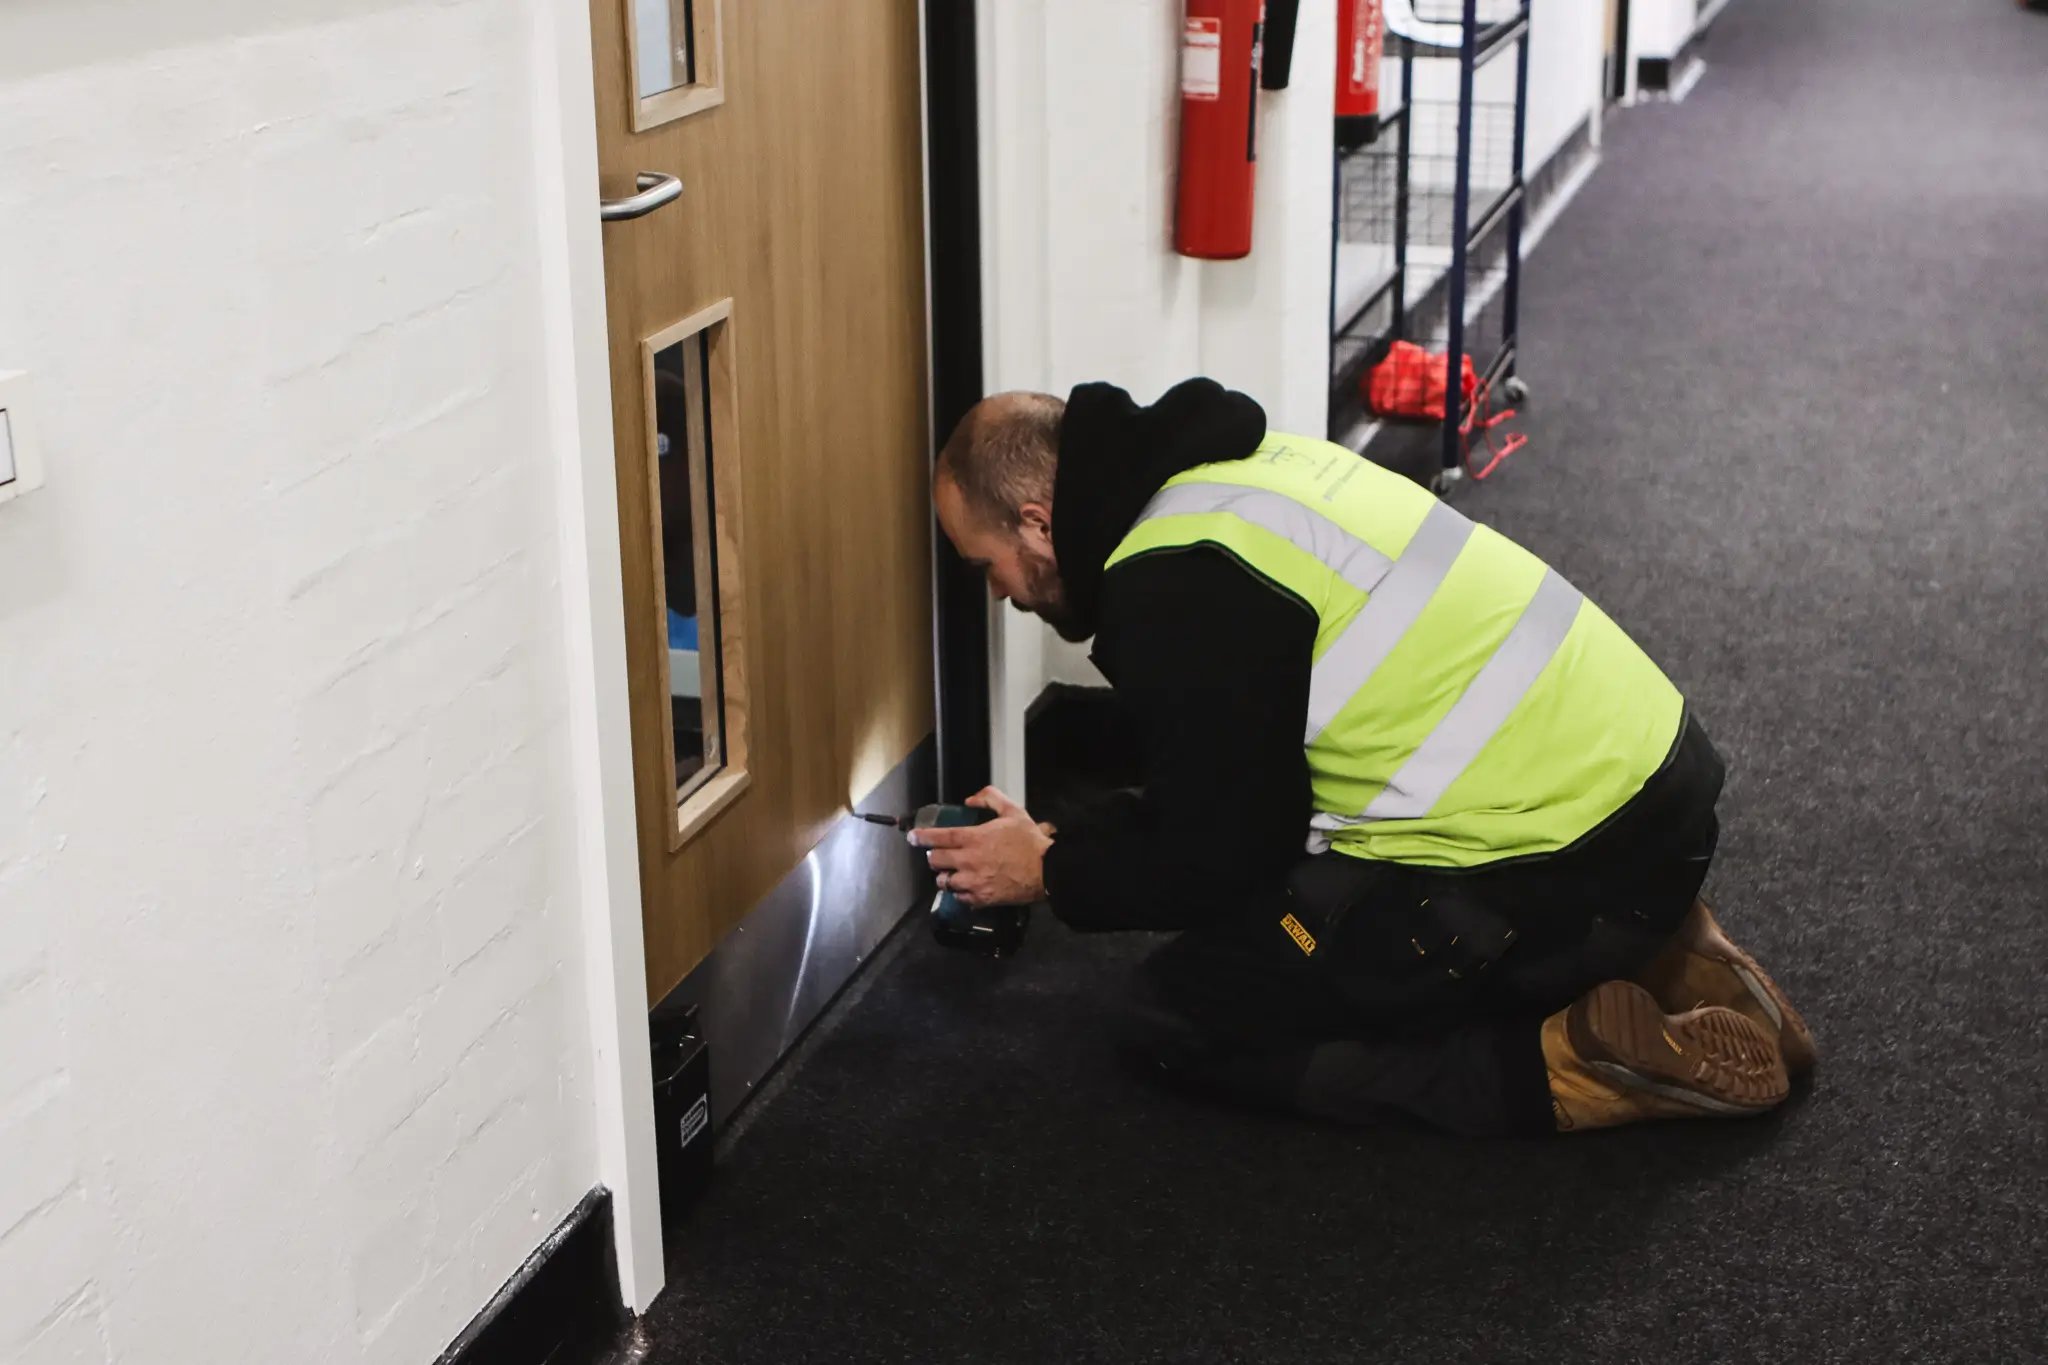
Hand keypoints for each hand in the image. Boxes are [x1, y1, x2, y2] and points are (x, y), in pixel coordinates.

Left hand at [911, 787, 1053, 907]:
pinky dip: (960, 892)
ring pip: (944, 882)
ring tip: (952, 874)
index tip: (912, 837)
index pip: (939, 837)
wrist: (1047, 871)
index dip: (921, 837)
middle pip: (935, 861)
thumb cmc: (1029, 841)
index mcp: (974, 838)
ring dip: (945, 877)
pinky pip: (960, 898)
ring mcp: (973, 882)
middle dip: (934, 857)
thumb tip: (970, 800)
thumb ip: (990, 799)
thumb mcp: (1013, 811)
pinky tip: (966, 887)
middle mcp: (968, 861)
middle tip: (939, 856)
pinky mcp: (981, 898)